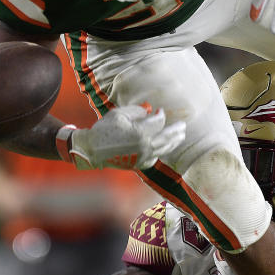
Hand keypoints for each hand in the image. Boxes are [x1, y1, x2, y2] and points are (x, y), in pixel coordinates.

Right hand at [69, 105, 185, 169]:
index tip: (160, 111)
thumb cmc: (104, 129)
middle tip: (183, 126)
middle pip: (167, 137)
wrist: (91, 150)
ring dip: (173, 142)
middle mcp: (145, 146)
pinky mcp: (139, 164)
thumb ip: (138, 111)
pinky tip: (164, 147)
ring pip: (164, 149)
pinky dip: (161, 151)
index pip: (158, 122)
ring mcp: (143, 157)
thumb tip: (150, 111)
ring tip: (180, 136)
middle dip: (176, 131)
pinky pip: (155, 157)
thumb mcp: (119, 114)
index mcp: (140, 132)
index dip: (160, 115)